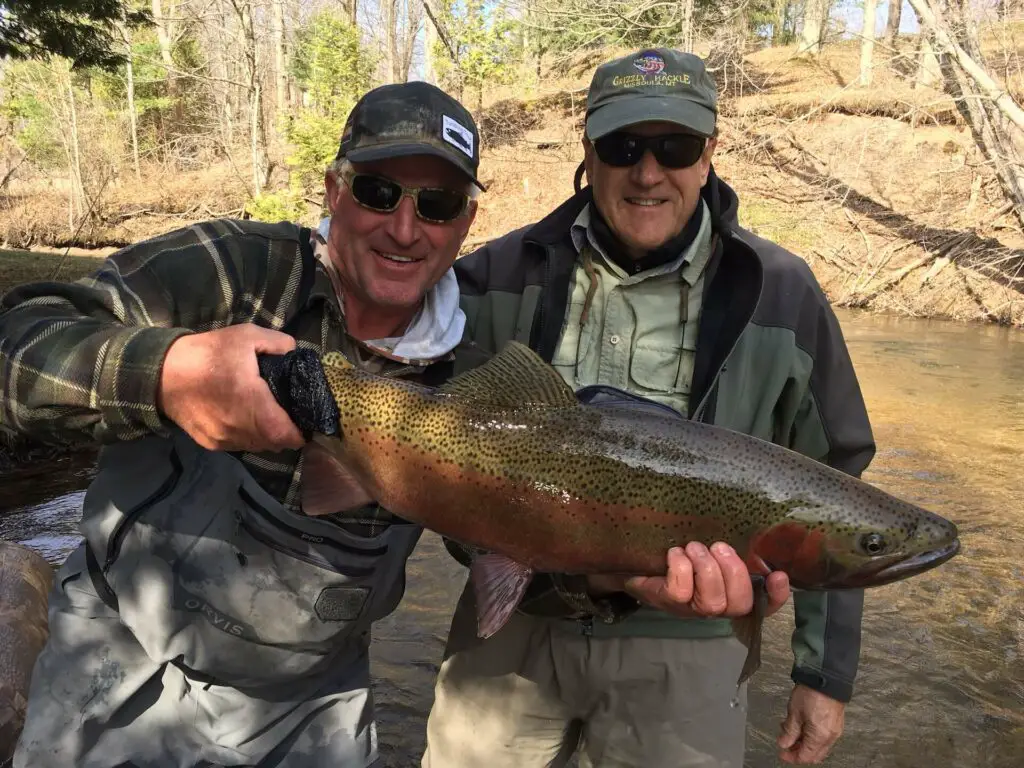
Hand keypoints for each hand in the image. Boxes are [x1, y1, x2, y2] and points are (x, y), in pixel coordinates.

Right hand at [157, 325, 304, 452]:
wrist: (161, 372)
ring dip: (265, 435)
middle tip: (288, 414)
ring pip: (256, 446)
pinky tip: (242, 417)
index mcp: (253, 406)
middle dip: (285, 432)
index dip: (300, 432)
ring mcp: (223, 439)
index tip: (305, 420)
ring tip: (267, 415)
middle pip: (274, 444)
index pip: (287, 435)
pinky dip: (246, 435)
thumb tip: (295, 353)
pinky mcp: (209, 443)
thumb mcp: (246, 336)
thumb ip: (278, 344)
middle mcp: (240, 429)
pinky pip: (237, 444)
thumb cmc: (207, 354)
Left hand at [588, 542, 789, 618]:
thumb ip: (731, 548)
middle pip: (739, 604)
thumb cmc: (679, 552)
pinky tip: (675, 554)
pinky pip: (680, 593)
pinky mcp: (665, 602)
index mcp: (730, 591)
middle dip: (733, 573)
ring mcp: (690, 608)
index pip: (763, 604)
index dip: (775, 596)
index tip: (778, 574)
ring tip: (694, 547)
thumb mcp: (708, 548)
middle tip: (718, 546)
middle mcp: (714, 605)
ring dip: (706, 569)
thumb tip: (756, 536)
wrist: (634, 557)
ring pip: (712, 603)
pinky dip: (680, 569)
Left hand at [777, 685, 845, 763]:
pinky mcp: (836, 722)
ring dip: (804, 743)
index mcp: (820, 737)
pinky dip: (812, 736)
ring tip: (790, 731)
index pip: (805, 757)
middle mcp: (830, 737)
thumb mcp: (794, 713)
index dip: (791, 757)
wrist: (826, 677)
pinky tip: (802, 726)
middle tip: (786, 744)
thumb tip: (783, 744)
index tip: (782, 753)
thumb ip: (789, 732)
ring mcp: (835, 730)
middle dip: (798, 752)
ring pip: (819, 746)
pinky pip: (824, 737)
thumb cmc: (811, 693)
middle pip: (814, 754)